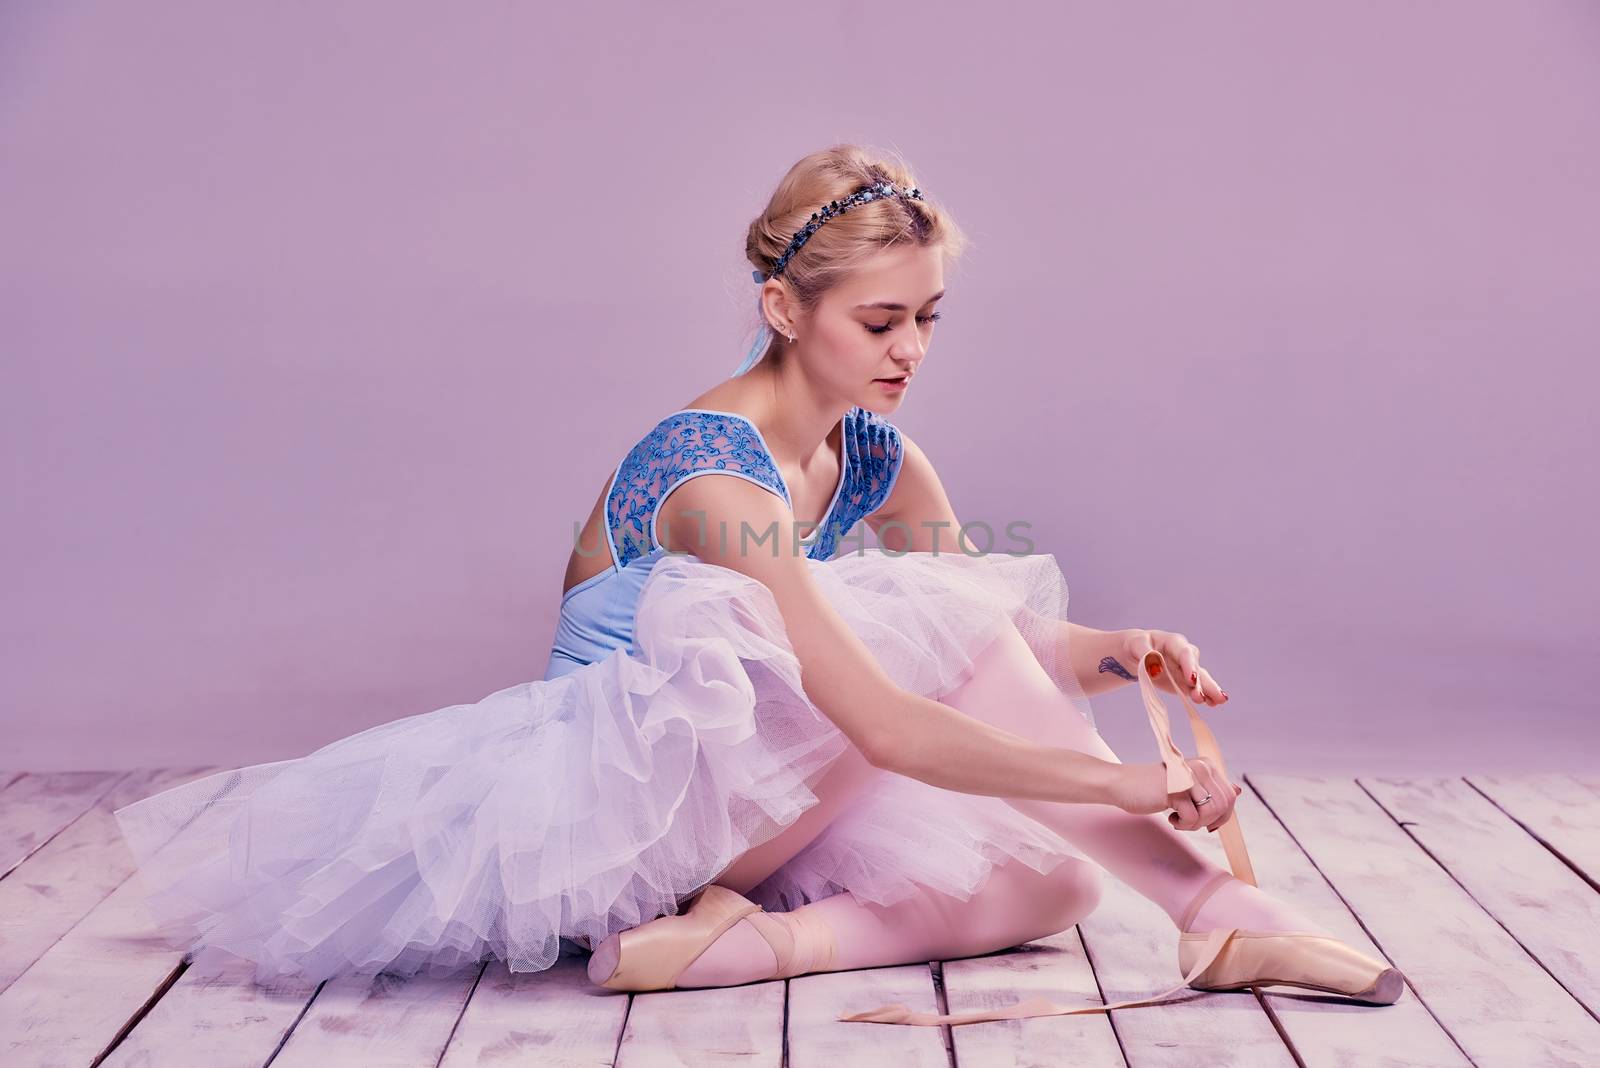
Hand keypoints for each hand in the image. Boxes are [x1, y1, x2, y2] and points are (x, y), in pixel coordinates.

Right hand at [1112, 760, 1243, 832]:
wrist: (1123, 785)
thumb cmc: (1155, 788)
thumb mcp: (1188, 786)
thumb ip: (1212, 788)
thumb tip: (1238, 791)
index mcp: (1206, 764)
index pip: (1230, 796)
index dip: (1222, 815)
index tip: (1206, 822)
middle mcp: (1200, 767)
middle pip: (1223, 806)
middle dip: (1208, 821)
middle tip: (1189, 820)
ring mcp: (1188, 778)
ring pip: (1211, 812)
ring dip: (1195, 824)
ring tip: (1180, 819)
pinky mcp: (1175, 790)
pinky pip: (1192, 818)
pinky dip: (1182, 825)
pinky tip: (1170, 817)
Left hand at [1119, 629, 1229, 706]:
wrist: (1138, 652)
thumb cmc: (1137, 646)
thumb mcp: (1137, 646)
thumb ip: (1146, 655)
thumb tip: (1156, 668)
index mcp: (1173, 642)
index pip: (1184, 653)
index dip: (1190, 666)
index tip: (1192, 680)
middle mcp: (1184, 655)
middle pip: (1196, 668)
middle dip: (1203, 682)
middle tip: (1209, 695)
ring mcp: (1187, 668)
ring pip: (1201, 679)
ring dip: (1208, 690)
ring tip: (1218, 701)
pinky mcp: (1185, 681)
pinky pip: (1196, 688)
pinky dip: (1205, 695)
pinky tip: (1213, 703)